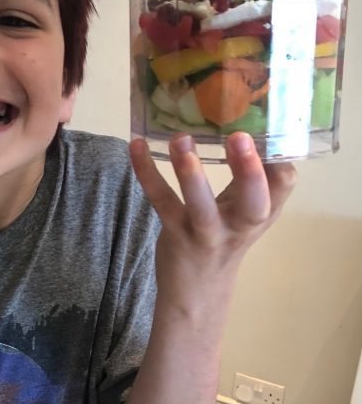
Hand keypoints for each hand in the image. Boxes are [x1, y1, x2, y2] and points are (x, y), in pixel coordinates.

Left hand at [129, 132, 296, 300]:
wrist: (197, 295)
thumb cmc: (223, 239)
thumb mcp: (244, 212)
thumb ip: (249, 180)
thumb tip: (248, 128)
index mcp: (261, 213)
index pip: (283, 186)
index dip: (279, 156)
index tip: (265, 123)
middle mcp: (239, 226)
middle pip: (254, 203)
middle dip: (249, 171)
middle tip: (239, 136)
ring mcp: (206, 233)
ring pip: (202, 207)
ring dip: (191, 174)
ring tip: (181, 140)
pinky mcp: (175, 234)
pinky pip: (161, 201)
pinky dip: (147, 172)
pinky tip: (136, 146)